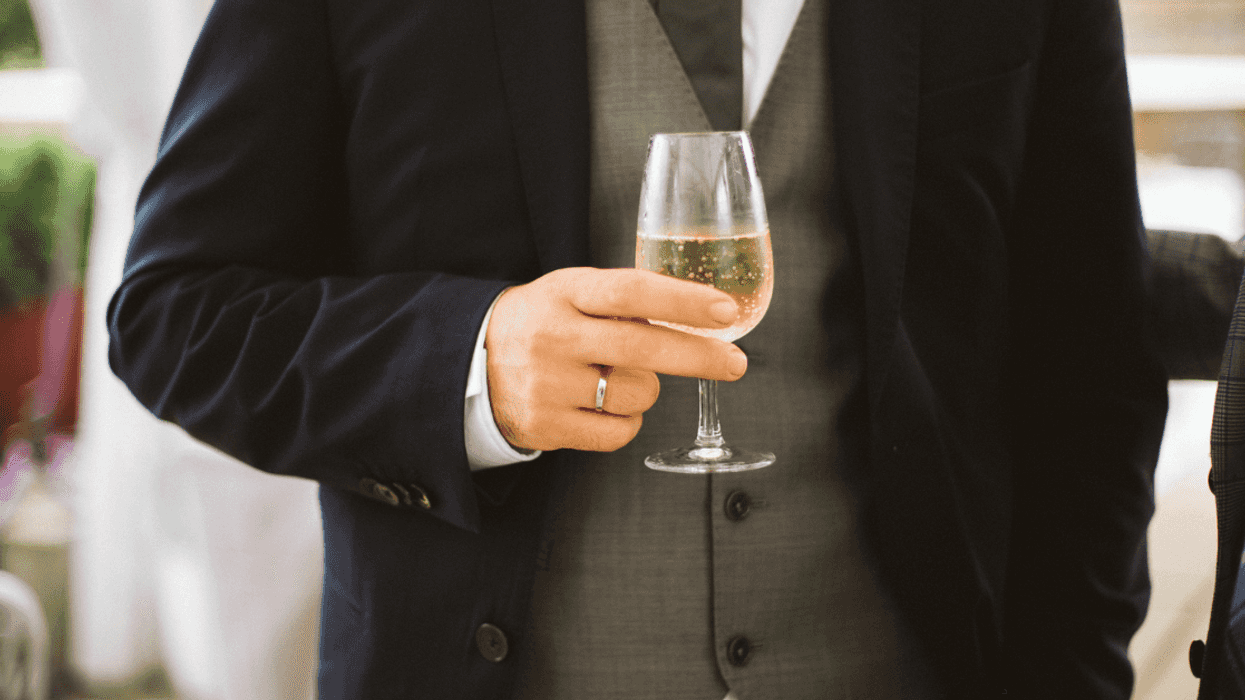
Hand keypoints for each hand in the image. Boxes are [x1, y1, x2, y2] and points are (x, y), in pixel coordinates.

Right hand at [485, 267, 747, 452]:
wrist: (472, 363)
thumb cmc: (542, 322)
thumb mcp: (572, 292)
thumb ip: (624, 300)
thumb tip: (698, 312)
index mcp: (564, 292)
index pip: (631, 291)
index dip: (682, 301)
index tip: (724, 310)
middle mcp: (554, 336)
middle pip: (642, 348)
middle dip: (699, 357)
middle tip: (735, 363)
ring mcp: (547, 384)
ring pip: (637, 394)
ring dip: (647, 389)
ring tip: (618, 378)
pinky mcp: (545, 426)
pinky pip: (618, 432)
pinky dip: (626, 421)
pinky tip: (605, 406)